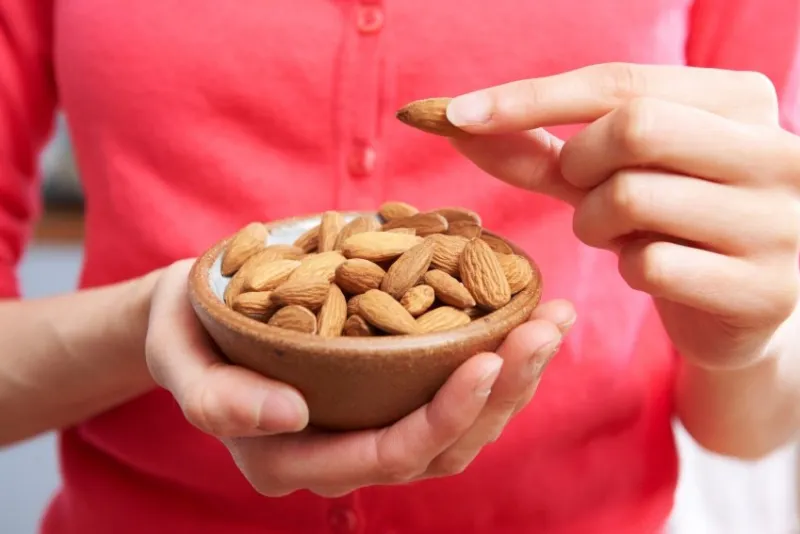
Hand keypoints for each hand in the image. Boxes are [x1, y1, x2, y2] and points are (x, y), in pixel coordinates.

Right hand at [145, 260, 574, 495]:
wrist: (196, 318)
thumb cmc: (187, 331)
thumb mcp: (180, 358)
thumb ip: (218, 397)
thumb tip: (290, 414)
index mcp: (291, 460)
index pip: (386, 454)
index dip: (444, 414)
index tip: (489, 355)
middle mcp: (340, 457)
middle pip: (441, 448)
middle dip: (502, 392)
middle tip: (547, 326)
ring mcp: (368, 431)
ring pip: (460, 431)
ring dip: (515, 379)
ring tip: (552, 319)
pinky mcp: (386, 400)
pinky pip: (452, 399)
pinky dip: (497, 364)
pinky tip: (523, 319)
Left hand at [446, 63, 799, 368]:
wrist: (740, 308)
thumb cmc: (669, 224)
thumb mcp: (611, 175)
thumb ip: (544, 149)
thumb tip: (459, 121)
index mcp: (743, 101)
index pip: (621, 82)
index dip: (531, 97)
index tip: (457, 114)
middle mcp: (777, 151)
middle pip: (632, 128)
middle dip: (579, 165)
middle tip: (584, 190)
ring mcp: (779, 222)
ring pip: (632, 198)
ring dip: (594, 222)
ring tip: (621, 233)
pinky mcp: (764, 289)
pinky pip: (650, 265)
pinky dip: (628, 268)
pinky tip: (651, 270)